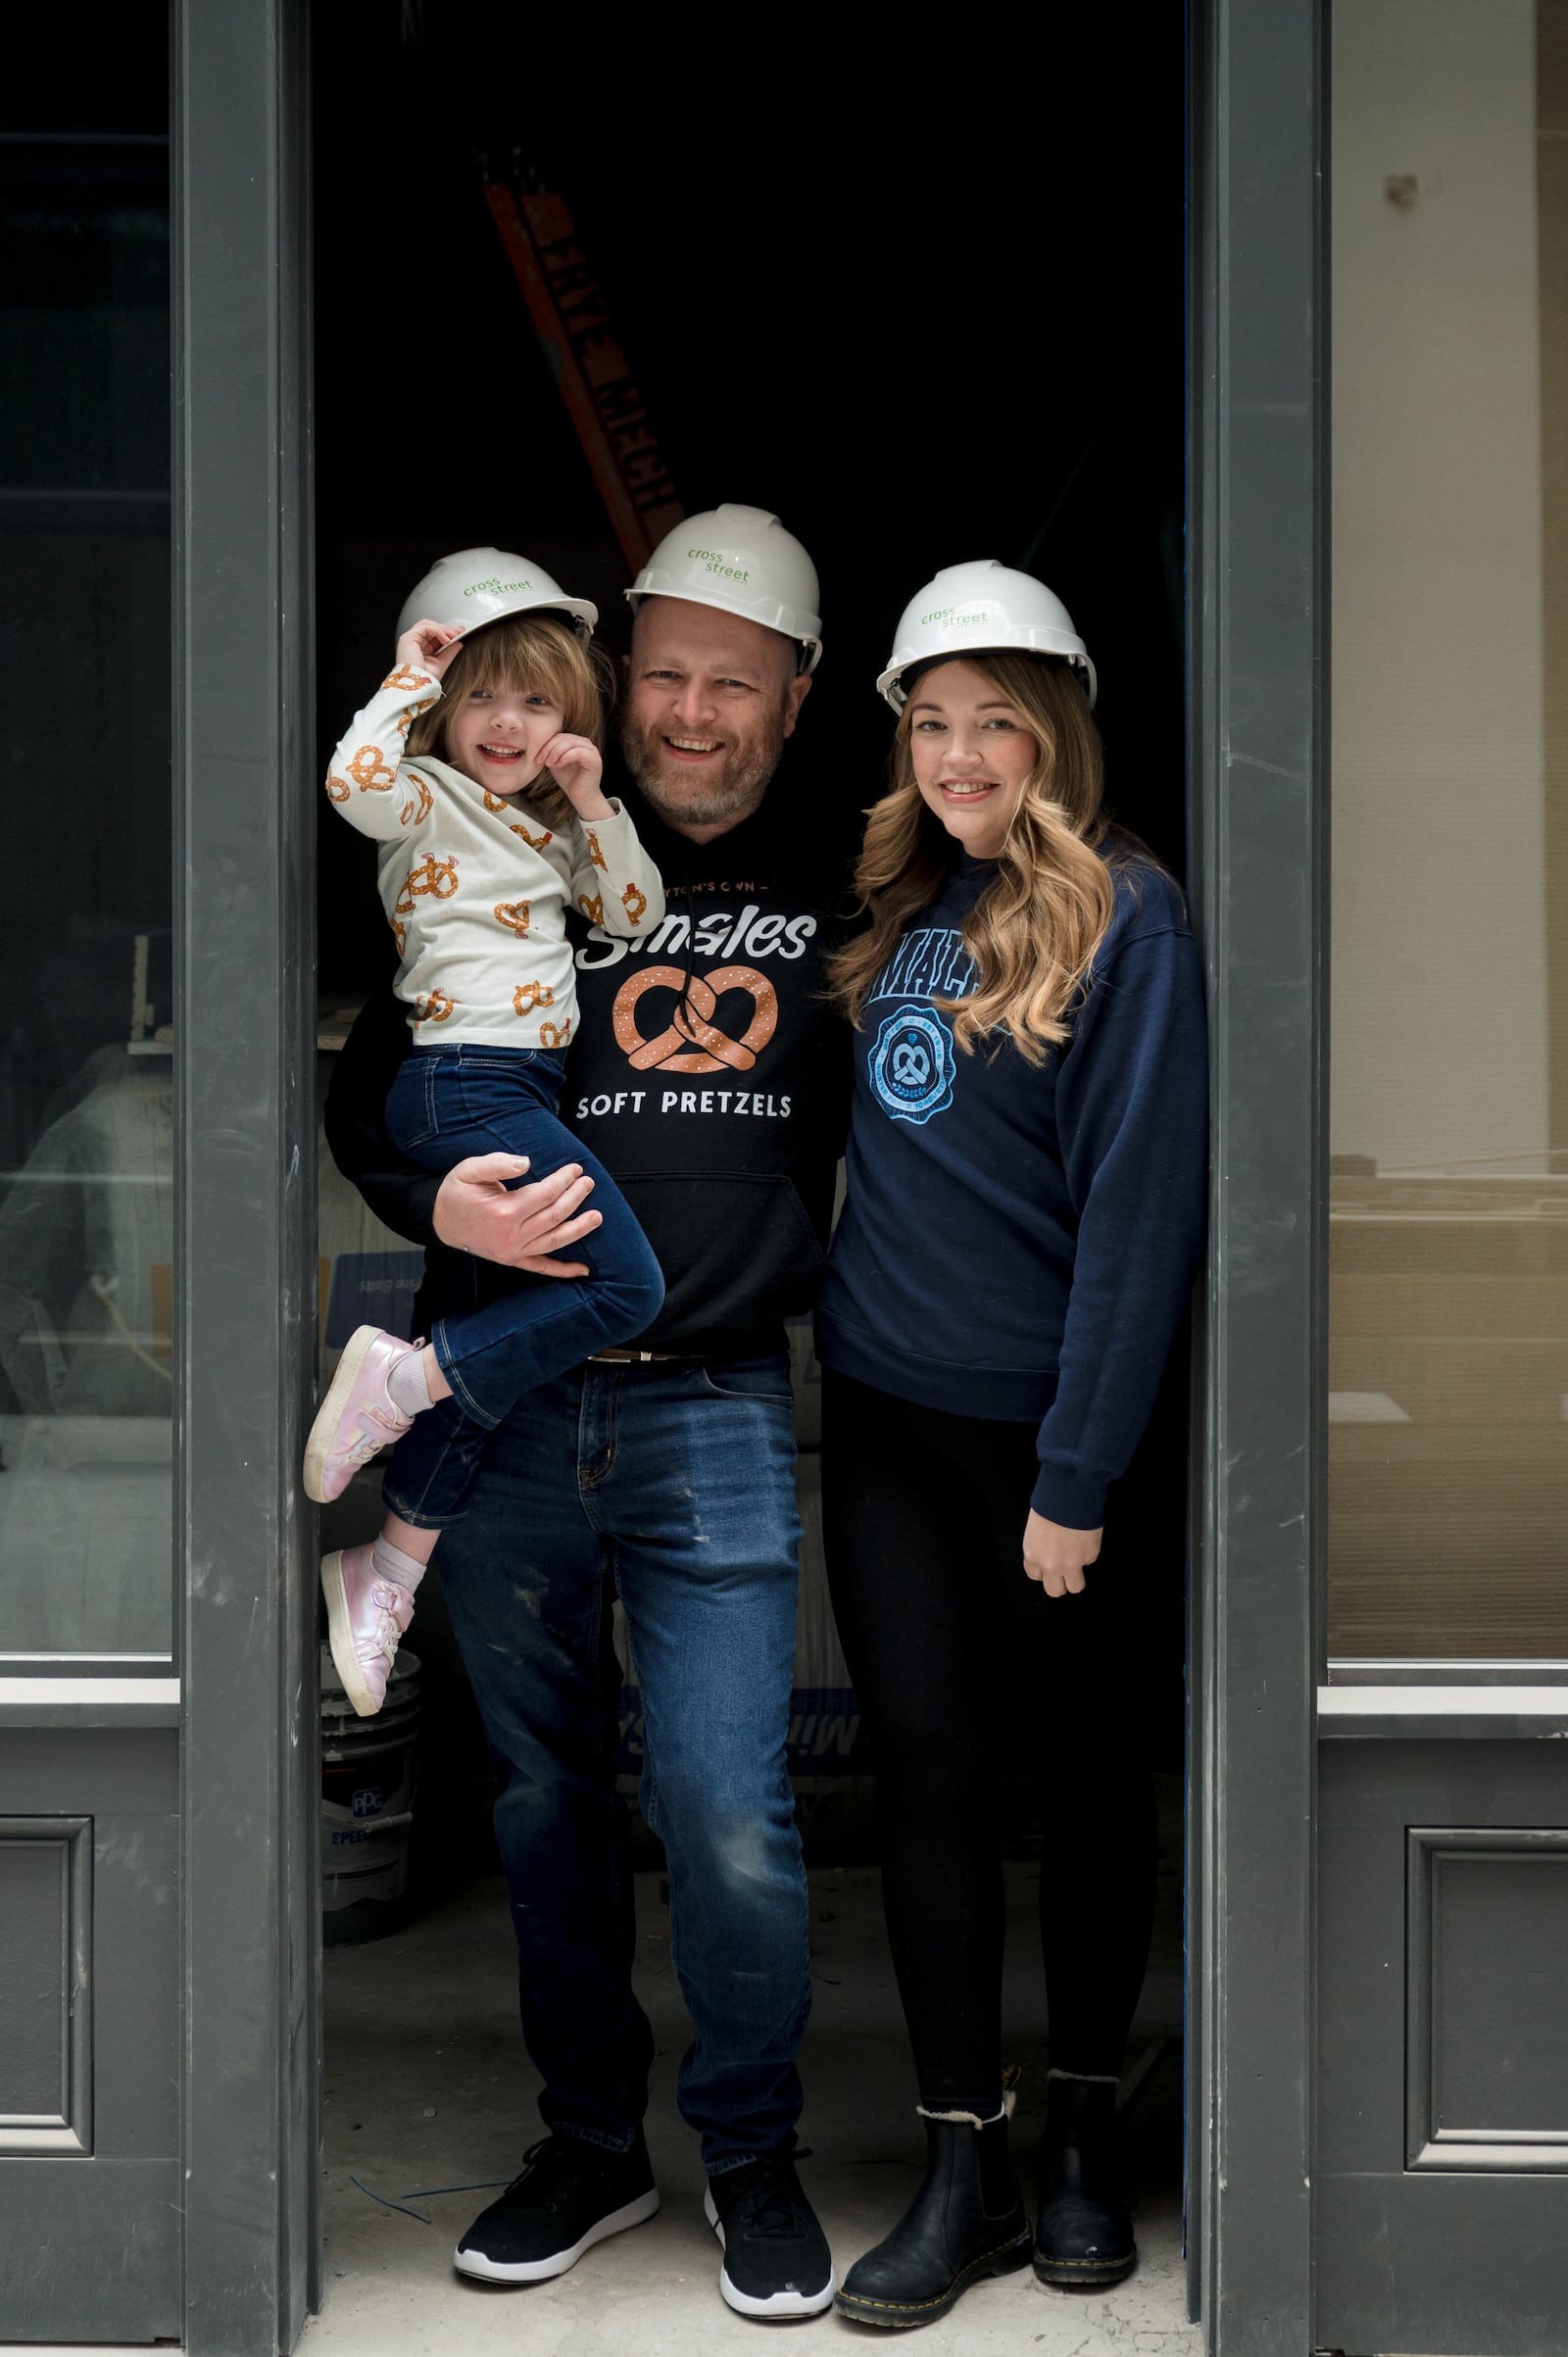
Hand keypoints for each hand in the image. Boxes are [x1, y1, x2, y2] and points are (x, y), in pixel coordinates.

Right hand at [395, 617, 463, 677]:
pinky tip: (446, 639)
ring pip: (427, 625)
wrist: (418, 687)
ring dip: (443, 629)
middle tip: (459, 632)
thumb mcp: (442, 663)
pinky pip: (425, 627)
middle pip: (430, 627)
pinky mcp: (408, 638)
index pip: (433, 635)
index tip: (460, 633)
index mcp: (419, 649)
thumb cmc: (425, 681)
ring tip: (453, 636)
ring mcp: (409, 640)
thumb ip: (449, 652)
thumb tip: (459, 643)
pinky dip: (438, 631)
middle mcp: (413, 644)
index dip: (446, 633)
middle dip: (446, 629)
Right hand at [432, 1152, 600, 1273]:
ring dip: (579, 1229)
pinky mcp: (512, 1260)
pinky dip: (563, 1270)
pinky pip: (541, 1267)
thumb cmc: (457, 1192)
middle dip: (575, 1198)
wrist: (440, 1221)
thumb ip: (497, 1163)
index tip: (575, 1168)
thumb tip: (526, 1162)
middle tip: (589, 1182)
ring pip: (554, 1241)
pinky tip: (583, 1270)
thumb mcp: (470, 1170)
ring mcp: (513, 1251)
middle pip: (554, 1215)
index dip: (563, 1180)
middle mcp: (511, 1235)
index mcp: (503, 1211)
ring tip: (597, 1217)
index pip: (544, 1194)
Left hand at [537, 731, 610, 817]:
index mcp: (577, 742)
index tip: (536, 758)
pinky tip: (558, 765)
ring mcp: (592, 750)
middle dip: (549, 749)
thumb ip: (551, 752)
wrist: (581, 797)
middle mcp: (586, 743)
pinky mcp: (595, 759)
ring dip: (556, 752)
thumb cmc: (569, 781)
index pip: (559, 736)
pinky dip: (565, 757)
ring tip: (549, 764)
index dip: (546, 745)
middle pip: (564, 738)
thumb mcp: (556, 762)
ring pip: (570, 742)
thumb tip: (537, 744)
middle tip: (541, 760)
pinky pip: (578, 752)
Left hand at [1022, 1509, 1101, 1597]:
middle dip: (1060, 1583)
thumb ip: (1041, 1545)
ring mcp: (1071, 1564)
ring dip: (1077, 1577)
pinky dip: (1088, 1553)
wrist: (1070, 1495)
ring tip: (1079, 1560)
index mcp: (1033, 1554)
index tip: (1049, 1565)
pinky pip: (1089, 1562)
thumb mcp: (1036, 1527)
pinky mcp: (1089, 1557)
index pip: (1035, 1575)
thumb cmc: (1051, 1503)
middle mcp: (1050, 1564)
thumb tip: (1050, 1551)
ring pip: (1075, 1587)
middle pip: (1054, 1590)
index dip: (1044, 1571)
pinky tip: (1085, 1537)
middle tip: (1066, 1570)